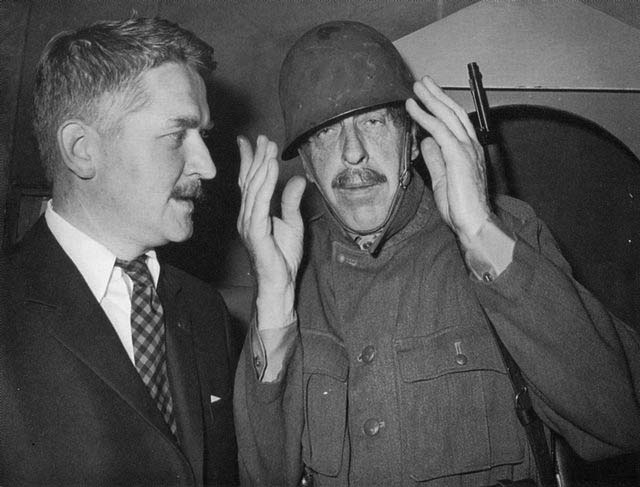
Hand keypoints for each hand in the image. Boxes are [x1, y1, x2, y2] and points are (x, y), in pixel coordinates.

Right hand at [237, 135, 305, 328]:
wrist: (279, 284)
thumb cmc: (282, 258)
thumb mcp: (292, 223)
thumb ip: (291, 201)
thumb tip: (298, 179)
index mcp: (253, 213)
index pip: (249, 182)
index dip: (250, 160)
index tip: (251, 141)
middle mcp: (247, 215)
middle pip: (250, 181)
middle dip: (256, 157)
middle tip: (262, 138)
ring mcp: (248, 223)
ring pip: (254, 188)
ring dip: (261, 165)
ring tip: (268, 147)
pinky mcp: (255, 231)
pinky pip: (259, 203)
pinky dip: (264, 184)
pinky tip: (269, 169)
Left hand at [406, 76, 490, 244]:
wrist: (474, 222)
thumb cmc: (461, 207)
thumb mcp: (442, 178)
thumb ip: (435, 158)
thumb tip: (425, 142)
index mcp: (469, 151)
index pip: (455, 122)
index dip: (442, 107)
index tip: (428, 96)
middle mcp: (471, 146)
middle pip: (453, 112)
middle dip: (437, 94)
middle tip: (423, 82)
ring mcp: (466, 149)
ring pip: (447, 115)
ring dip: (431, 98)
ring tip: (417, 87)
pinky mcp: (458, 155)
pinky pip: (439, 129)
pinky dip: (425, 116)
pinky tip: (414, 107)